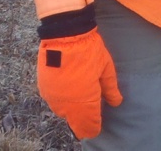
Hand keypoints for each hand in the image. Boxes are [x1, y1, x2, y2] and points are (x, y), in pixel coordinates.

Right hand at [36, 7, 121, 138]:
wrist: (65, 35)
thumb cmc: (90, 50)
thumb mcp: (105, 68)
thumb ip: (110, 88)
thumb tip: (116, 102)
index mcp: (85, 101)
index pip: (89, 124)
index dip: (94, 127)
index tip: (98, 126)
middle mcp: (67, 104)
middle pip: (74, 121)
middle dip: (82, 120)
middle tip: (90, 116)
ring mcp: (53, 97)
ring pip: (63, 112)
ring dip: (71, 110)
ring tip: (80, 103)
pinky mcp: (43, 88)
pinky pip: (54, 101)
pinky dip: (62, 100)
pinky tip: (69, 93)